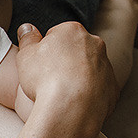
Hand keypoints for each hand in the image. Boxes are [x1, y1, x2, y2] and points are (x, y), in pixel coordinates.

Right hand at [15, 23, 119, 137]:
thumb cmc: (44, 79)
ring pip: (90, 69)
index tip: (40, 65)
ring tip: (61, 94)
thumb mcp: (25, 56)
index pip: (57, 35)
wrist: (69, 110)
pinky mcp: (112, 88)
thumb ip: (27, 39)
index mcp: (73, 31)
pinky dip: (88, 94)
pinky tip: (74, 103)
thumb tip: (27, 28)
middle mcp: (95, 44)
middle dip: (65, 60)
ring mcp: (107, 66)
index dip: (46, 50)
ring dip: (78, 77)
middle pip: (77, 49)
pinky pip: (99, 88)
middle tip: (50, 78)